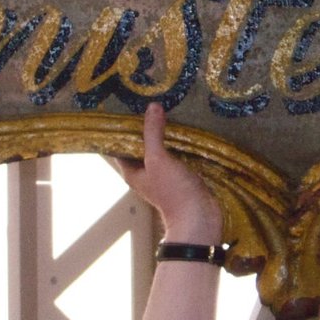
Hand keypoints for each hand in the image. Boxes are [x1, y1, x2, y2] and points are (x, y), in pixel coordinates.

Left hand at [109, 103, 222, 245]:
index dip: (121, 127)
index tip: (124, 106)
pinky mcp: (181, 175)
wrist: (199, 218)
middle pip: (141, 145)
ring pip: (160, 149)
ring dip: (164, 133)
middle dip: (145, 126)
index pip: (120, 145)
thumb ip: (153, 133)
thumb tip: (152, 107)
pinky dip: (179, 142)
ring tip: (168, 108)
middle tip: (149, 101)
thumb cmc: (172, 192)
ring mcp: (164, 174)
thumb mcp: (158, 159)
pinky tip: (186, 127)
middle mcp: (145, 172)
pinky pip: (176, 154)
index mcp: (131, 171)